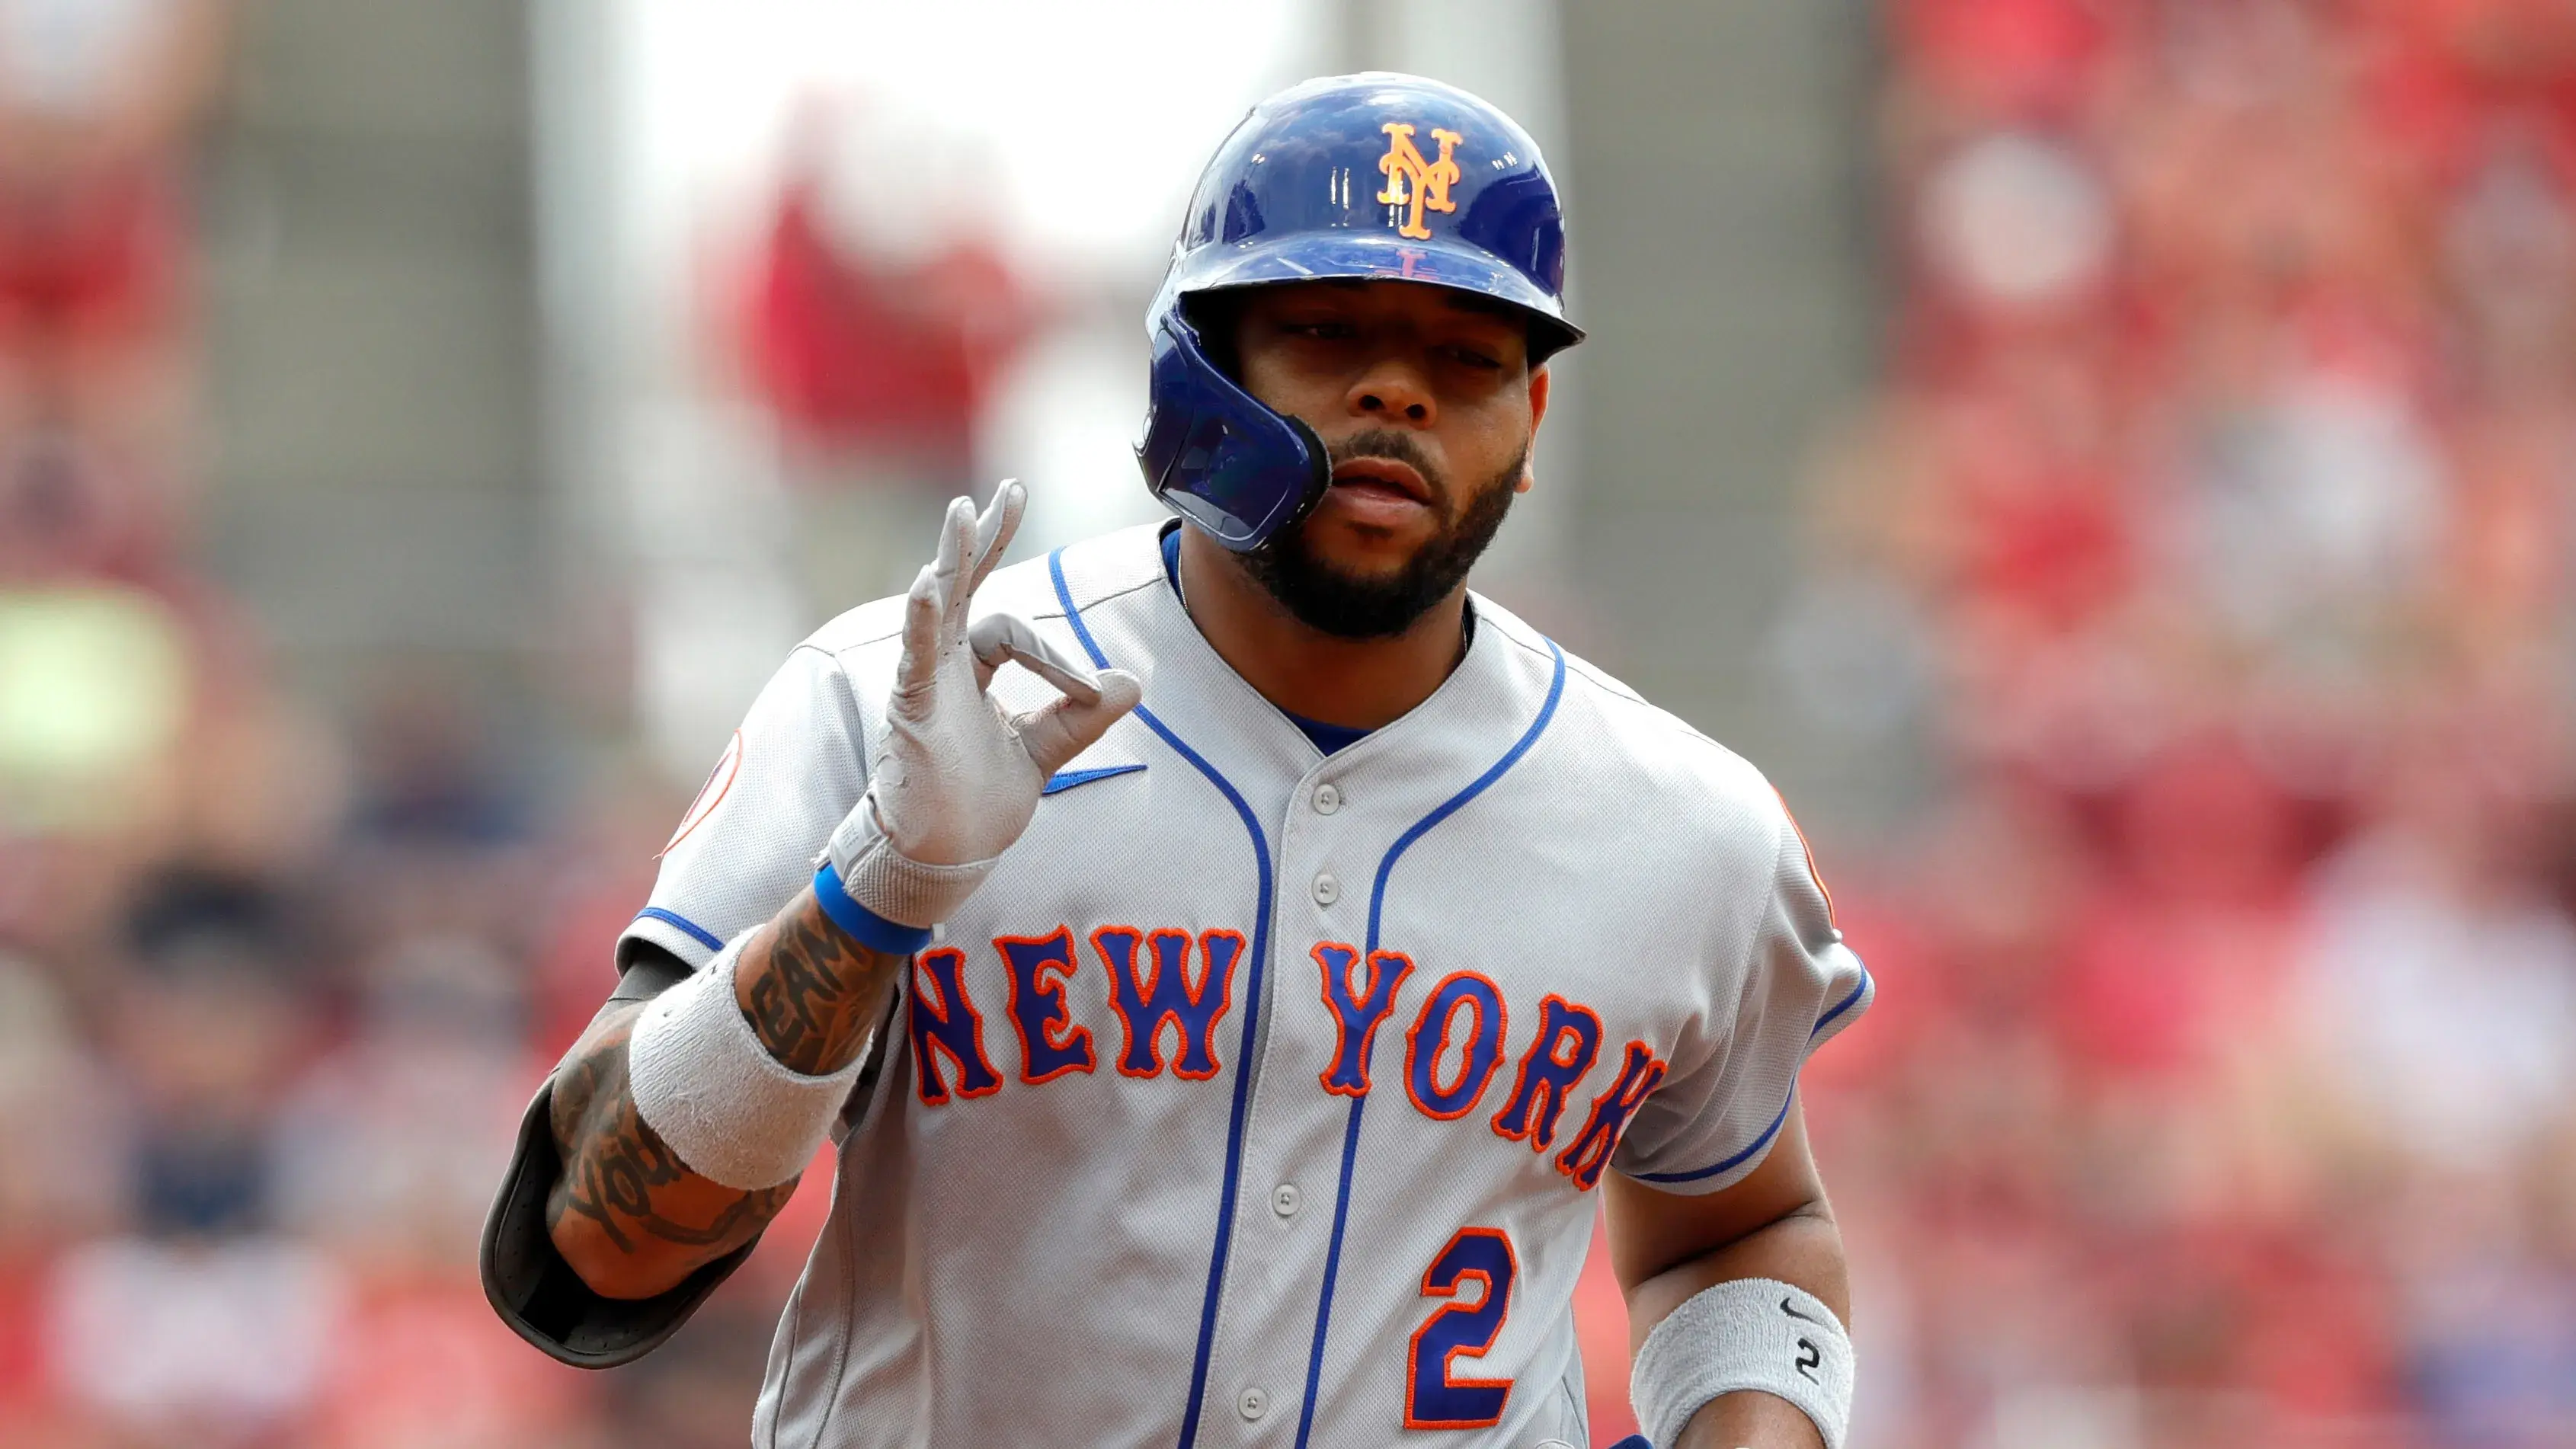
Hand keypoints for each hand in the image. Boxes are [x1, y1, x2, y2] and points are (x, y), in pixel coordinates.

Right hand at [826, 482, 1140, 927]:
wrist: (944, 858)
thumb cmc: (976, 805)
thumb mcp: (1044, 752)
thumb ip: (1081, 715)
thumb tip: (1132, 681)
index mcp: (973, 671)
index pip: (1014, 633)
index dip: (1058, 659)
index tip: (1093, 692)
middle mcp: (945, 667)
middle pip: (965, 587)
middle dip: (987, 539)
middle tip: (1009, 491)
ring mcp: (925, 684)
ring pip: (939, 607)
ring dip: (953, 559)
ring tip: (965, 513)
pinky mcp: (913, 709)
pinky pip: (918, 656)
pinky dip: (923, 619)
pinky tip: (930, 584)